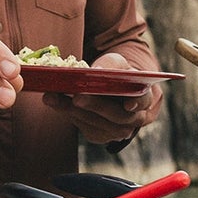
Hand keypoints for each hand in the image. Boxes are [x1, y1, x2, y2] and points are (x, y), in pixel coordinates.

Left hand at [40, 51, 162, 144]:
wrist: (107, 87)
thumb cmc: (115, 73)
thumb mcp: (115, 62)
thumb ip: (110, 65)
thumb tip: (95, 72)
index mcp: (144, 97)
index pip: (144, 101)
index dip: (138, 103)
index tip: (128, 105)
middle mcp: (134, 118)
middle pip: (118, 117)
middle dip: (96, 106)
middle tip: (76, 97)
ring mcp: (118, 130)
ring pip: (99, 125)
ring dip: (74, 110)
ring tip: (53, 96)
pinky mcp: (100, 135)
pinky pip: (85, 127)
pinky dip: (68, 114)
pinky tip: (55, 102)